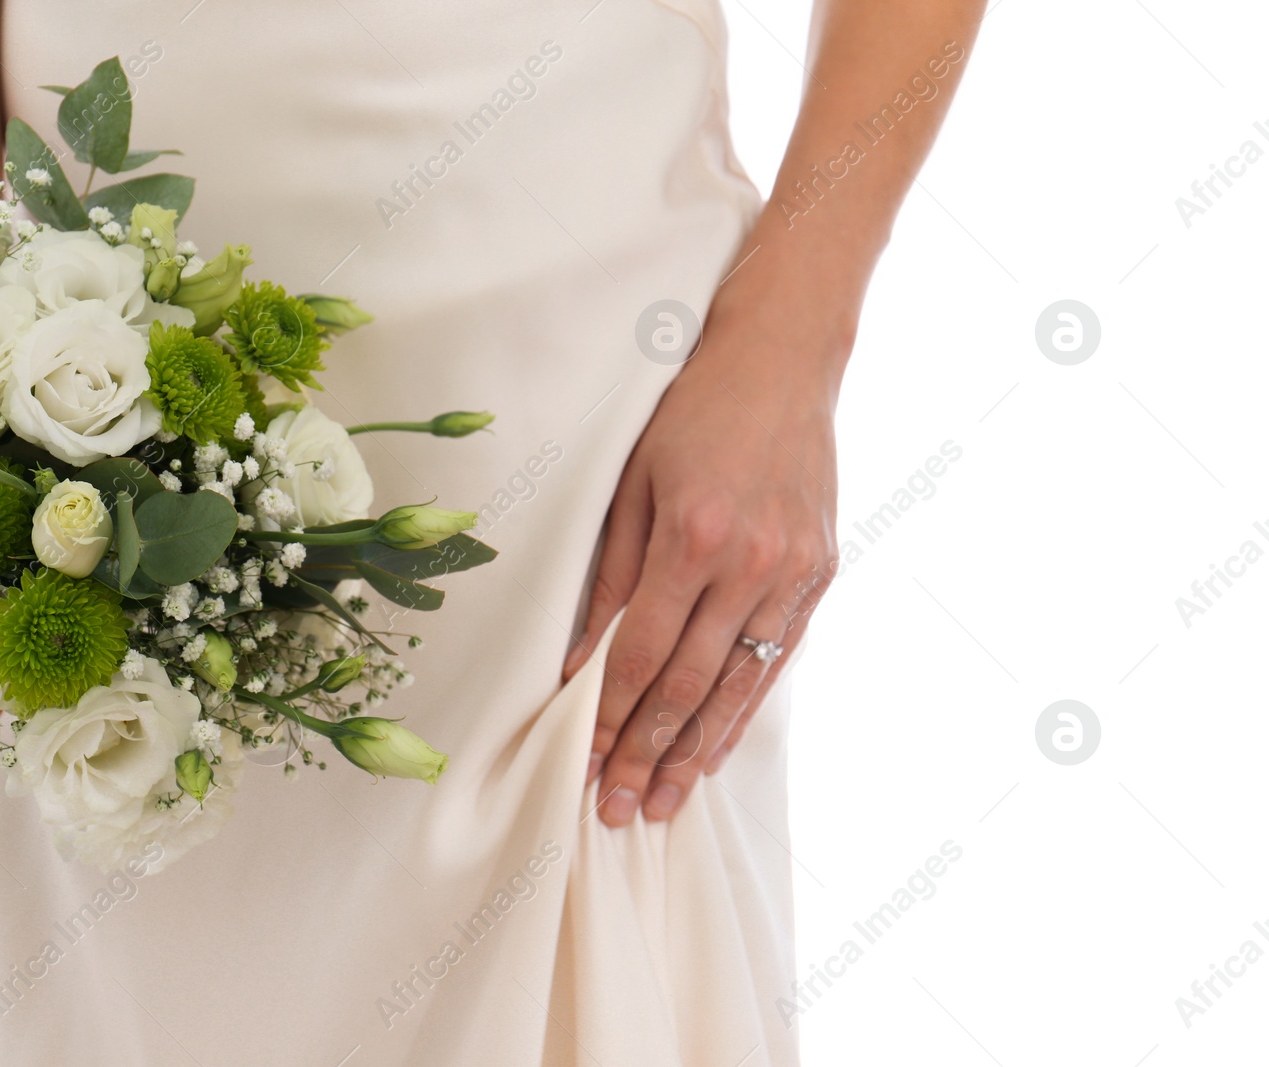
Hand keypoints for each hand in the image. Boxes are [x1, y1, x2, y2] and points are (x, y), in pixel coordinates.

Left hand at [562, 277, 844, 826]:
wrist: (784, 359)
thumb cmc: (692, 411)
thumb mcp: (632, 483)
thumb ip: (609, 577)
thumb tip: (579, 658)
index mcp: (695, 537)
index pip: (640, 654)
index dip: (608, 717)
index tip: (580, 763)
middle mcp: (751, 565)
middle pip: (687, 685)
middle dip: (645, 752)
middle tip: (616, 809)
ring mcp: (795, 574)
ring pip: (737, 685)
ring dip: (695, 750)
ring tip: (662, 801)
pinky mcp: (821, 574)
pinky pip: (777, 660)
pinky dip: (742, 710)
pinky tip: (715, 748)